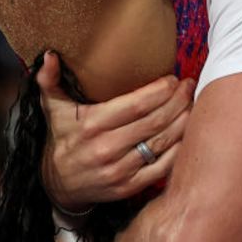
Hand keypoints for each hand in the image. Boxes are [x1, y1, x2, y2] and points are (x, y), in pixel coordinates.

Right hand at [37, 52, 191, 214]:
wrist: (58, 184)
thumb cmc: (62, 138)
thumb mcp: (52, 108)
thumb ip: (50, 80)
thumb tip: (49, 55)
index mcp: (91, 125)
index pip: (135, 105)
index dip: (160, 91)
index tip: (173, 79)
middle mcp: (106, 148)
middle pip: (154, 122)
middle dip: (177, 101)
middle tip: (190, 86)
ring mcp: (119, 170)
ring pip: (161, 143)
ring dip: (182, 122)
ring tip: (193, 105)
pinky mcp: (129, 187)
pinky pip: (162, 168)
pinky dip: (178, 150)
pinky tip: (186, 134)